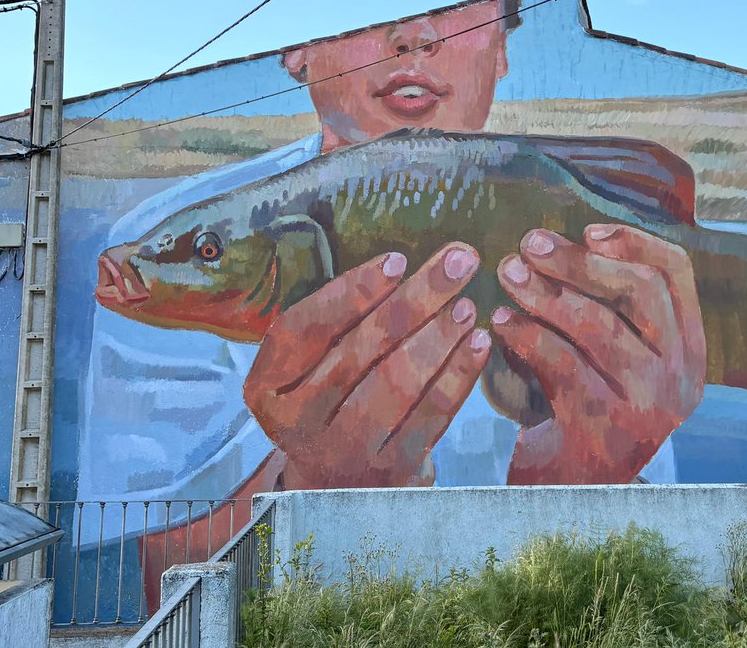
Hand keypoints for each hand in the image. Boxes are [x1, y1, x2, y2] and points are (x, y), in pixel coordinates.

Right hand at [242, 243, 490, 488]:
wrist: (339, 486)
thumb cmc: (329, 400)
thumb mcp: (311, 366)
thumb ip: (340, 323)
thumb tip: (403, 266)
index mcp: (268, 385)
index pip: (304, 329)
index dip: (351, 292)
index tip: (397, 260)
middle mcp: (299, 420)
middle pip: (359, 350)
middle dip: (415, 300)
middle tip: (457, 261)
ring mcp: (345, 450)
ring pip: (396, 383)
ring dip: (438, 337)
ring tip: (467, 302)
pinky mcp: (391, 471)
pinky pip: (431, 414)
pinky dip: (458, 374)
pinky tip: (478, 342)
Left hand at [494, 224, 705, 483]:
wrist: (567, 496)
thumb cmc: (584, 406)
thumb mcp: (616, 356)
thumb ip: (612, 305)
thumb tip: (573, 236)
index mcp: (690, 349)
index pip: (677, 273)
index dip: (633, 241)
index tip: (586, 229)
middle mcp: (680, 378)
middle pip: (640, 292)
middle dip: (579, 261)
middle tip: (527, 244)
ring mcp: (648, 408)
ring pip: (598, 326)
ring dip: (545, 293)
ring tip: (507, 274)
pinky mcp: (605, 432)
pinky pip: (561, 365)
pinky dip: (526, 336)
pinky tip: (499, 322)